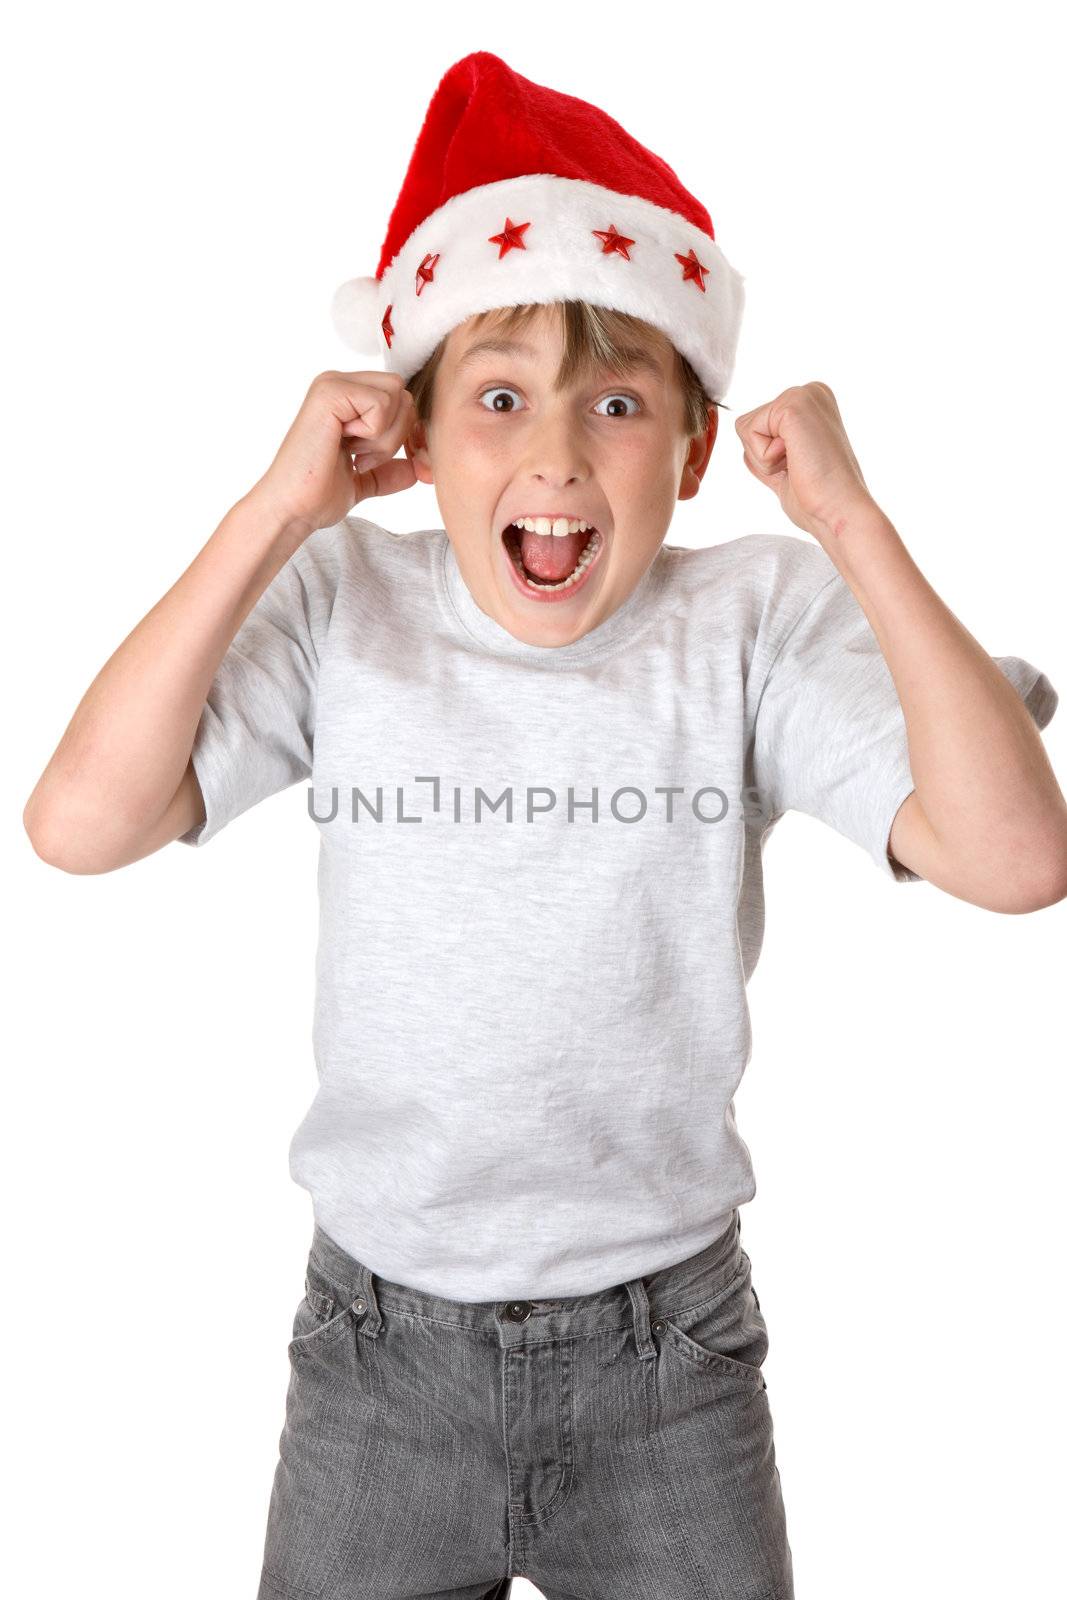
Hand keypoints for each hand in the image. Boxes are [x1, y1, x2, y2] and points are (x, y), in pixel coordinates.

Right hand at [250, 370, 418, 536]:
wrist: (292, 509)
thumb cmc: (316, 495)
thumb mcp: (361, 482)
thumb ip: (387, 472)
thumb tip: (415, 470)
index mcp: (345, 398)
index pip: (400, 398)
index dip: (399, 432)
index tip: (367, 460)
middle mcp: (338, 383)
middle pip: (402, 394)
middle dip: (394, 434)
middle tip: (360, 457)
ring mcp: (332, 385)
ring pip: (396, 397)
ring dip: (383, 437)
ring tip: (352, 454)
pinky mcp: (330, 393)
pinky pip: (381, 403)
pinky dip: (373, 434)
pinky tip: (345, 447)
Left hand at [734, 382, 876, 543]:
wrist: (839, 512)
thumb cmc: (819, 501)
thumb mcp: (788, 469)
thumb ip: (770, 452)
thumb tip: (746, 445)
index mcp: (813, 405)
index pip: (758, 428)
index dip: (768, 460)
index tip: (802, 467)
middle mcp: (811, 392)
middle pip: (748, 426)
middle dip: (764, 458)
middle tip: (800, 468)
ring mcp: (803, 395)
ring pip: (745, 428)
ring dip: (765, 459)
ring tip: (800, 464)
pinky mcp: (794, 404)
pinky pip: (748, 431)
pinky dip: (765, 457)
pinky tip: (796, 460)